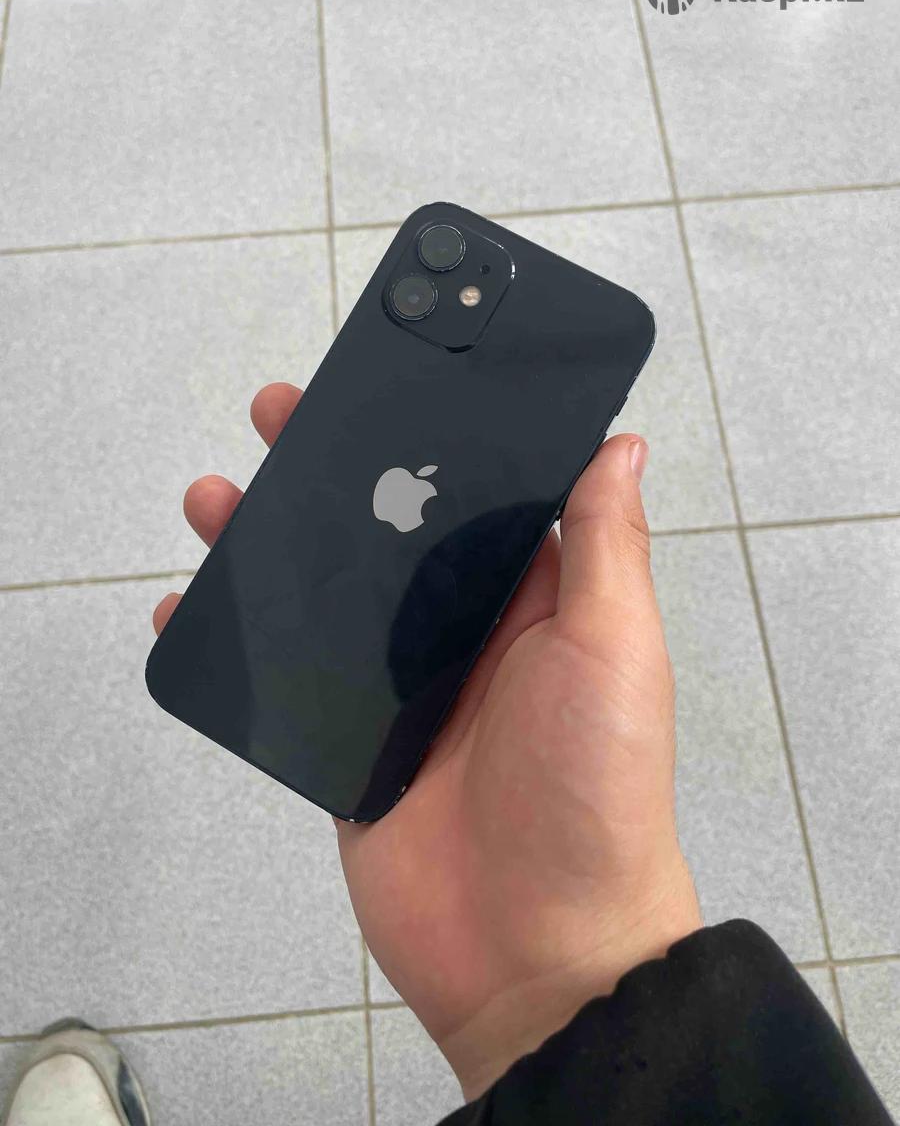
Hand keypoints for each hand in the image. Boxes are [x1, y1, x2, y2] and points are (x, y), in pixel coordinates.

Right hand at [153, 382, 700, 1100]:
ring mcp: (399, 687)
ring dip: (269, 541)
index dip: (431, 437)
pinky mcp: (348, 742)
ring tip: (217, 498)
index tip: (386, 381)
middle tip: (279, 418)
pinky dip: (237, 641)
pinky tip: (192, 608)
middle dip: (333, 472)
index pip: (474, 495)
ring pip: (323, 594)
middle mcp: (463, 631)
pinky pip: (284, 677)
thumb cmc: (596, 790)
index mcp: (531, 599)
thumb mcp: (615, 650)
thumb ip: (605, 547)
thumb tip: (620, 442)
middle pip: (384, 532)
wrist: (539, 949)